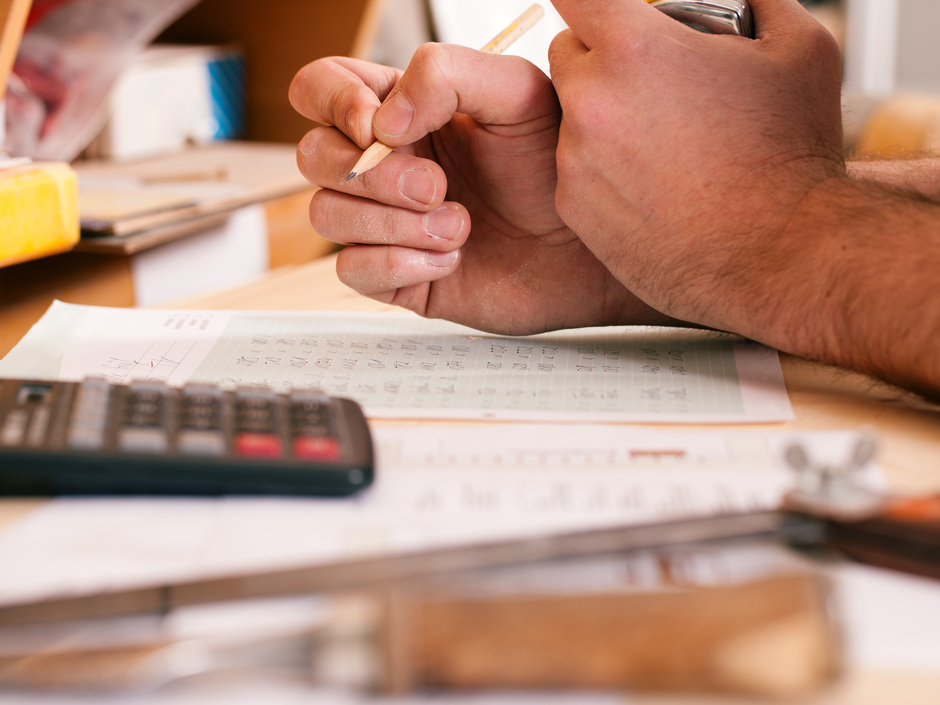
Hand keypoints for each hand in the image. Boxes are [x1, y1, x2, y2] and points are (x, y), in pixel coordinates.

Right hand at [289, 45, 675, 334]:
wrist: (585, 247)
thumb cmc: (557, 168)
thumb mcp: (519, 95)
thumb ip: (447, 74)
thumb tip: (383, 121)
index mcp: (404, 110)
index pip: (321, 87)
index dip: (334, 103)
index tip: (380, 127)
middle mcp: (385, 164)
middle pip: (314, 155)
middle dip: (372, 174)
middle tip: (436, 186)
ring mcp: (385, 222)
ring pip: (327, 214)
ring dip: (394, 223)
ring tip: (460, 227)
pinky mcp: (395, 273)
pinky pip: (351, 269)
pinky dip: (400, 263)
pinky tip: (451, 259)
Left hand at [548, 0, 845, 338]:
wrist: (780, 254)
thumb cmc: (792, 156)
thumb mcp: (798, 46)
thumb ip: (755, 1)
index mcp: (634, 49)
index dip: (593, 1)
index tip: (605, 10)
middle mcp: (591, 102)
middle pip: (566, 54)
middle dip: (600, 59)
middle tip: (650, 82)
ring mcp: (576, 159)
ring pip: (569, 117)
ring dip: (601, 118)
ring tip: (661, 143)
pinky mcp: (573, 208)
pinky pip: (573, 170)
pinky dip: (599, 170)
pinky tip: (650, 184)